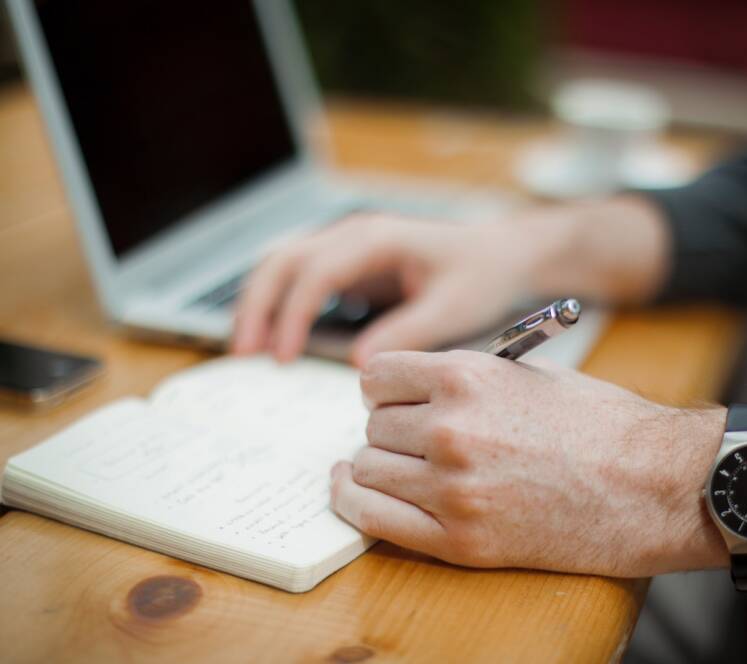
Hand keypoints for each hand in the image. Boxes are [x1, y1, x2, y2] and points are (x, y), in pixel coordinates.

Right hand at [231, 213, 545, 365]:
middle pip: (284, 260)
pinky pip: (301, 278)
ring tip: (246, 349)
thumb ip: (407, 333)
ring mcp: (349, 246)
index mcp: (378, 239)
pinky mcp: (350, 264)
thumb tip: (360, 365)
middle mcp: (355, 235)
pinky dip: (279, 303)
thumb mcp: (452, 308)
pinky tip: (273, 337)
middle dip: (256, 304)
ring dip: (259, 302)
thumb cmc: (482, 276)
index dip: (292, 314)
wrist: (503, 254)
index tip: (282, 357)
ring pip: (284, 264)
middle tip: (243, 354)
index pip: (316, 271)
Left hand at [330, 350, 726, 576]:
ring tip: (405, 466)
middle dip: (389, 428)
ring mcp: (452, 488)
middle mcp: (450, 429)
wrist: (653, 485)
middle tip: (414, 437)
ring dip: (379, 466)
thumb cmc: (600, 424)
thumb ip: (463, 377)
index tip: (393, 398)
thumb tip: (412, 386)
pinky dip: (357, 503)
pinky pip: (375, 519)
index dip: (384, 387)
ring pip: (367, 468)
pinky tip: (356, 491)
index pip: (376, 376)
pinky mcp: (460, 540)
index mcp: (466, 377)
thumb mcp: (528, 373)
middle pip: (372, 425)